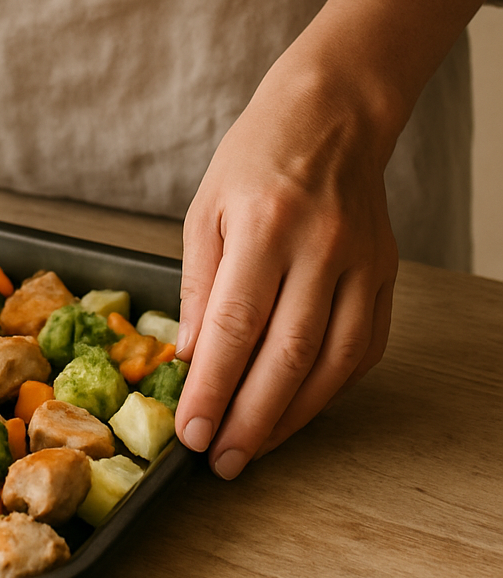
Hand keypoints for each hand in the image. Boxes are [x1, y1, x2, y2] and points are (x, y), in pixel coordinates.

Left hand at [175, 49, 397, 477]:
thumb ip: (200, 288)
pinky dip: (330, 387)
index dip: (213, 389)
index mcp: (263, 227)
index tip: (191, 432)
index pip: (236, 328)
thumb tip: (193, 358)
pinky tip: (299, 406)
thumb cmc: (255, 159)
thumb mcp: (206, 212)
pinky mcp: (386, 274)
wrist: (329, 117)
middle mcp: (319, 248)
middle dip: (251, 420)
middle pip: (287, 356)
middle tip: (221, 461)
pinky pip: (364, 347)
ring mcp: (362, 264)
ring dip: (292, 416)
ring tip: (256, 448)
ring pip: (333, 362)